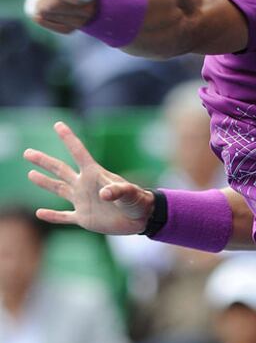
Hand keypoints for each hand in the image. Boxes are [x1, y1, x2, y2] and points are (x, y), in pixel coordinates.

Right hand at [24, 122, 154, 234]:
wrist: (141, 217)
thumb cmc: (138, 200)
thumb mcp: (130, 193)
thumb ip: (118, 190)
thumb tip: (104, 194)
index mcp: (95, 174)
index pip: (78, 152)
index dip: (68, 138)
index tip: (58, 124)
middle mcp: (85, 185)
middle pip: (60, 170)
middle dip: (44, 161)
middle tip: (27, 153)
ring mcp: (83, 201)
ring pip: (59, 189)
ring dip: (44, 183)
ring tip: (30, 174)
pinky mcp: (84, 218)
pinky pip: (64, 217)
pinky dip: (52, 216)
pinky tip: (39, 213)